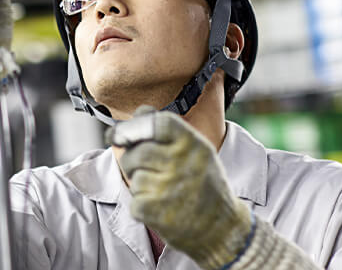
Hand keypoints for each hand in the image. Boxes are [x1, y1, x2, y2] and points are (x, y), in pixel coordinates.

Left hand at [111, 109, 253, 269]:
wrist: (222, 229)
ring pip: (134, 178)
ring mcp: (169, 189)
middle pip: (136, 152)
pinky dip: (141, 207)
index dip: (134, 127)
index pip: (157, 123)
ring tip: (162, 192)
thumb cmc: (203, 184)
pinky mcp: (157, 213)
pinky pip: (134, 202)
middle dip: (132, 160)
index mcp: (193, 144)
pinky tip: (161, 208)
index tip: (119, 135)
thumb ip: (168, 129)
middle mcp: (182, 163)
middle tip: (144, 169)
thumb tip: (139, 112)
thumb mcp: (195, 150)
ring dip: (141, 186)